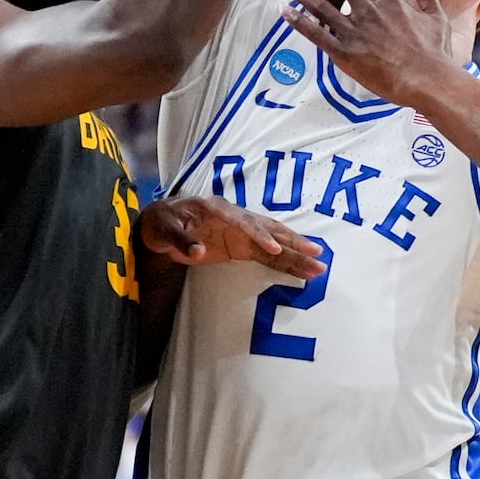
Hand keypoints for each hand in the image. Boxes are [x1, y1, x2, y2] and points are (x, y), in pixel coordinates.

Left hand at [139, 195, 327, 278]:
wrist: (161, 223)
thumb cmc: (162, 222)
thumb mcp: (164, 229)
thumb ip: (181, 240)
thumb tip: (198, 252)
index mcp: (218, 210)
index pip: (244, 223)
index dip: (259, 235)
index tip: (273, 248)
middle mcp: (236, 219)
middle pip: (269, 230)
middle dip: (292, 242)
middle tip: (315, 253)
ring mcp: (242, 232)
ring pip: (275, 242)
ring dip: (296, 252)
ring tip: (319, 263)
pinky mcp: (242, 246)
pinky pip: (268, 255)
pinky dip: (285, 261)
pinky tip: (302, 268)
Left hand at [278, 0, 459, 105]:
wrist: (427, 81)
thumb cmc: (435, 53)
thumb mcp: (438, 18)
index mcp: (393, 3)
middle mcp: (370, 12)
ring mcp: (355, 32)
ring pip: (322, 7)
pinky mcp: (345, 53)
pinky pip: (318, 36)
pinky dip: (301, 24)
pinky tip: (287, 13)